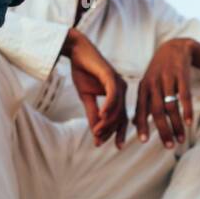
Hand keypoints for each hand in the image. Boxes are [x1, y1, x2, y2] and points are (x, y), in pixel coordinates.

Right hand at [63, 28, 127, 147]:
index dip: (117, 133)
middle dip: (110, 130)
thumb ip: (92, 114)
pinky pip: (112, 95)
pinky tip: (101, 116)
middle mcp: (122, 89)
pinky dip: (108, 106)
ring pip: (117, 108)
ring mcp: (118, 83)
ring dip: (107, 121)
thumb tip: (95, 132)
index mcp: (118, 95)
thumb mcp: (86, 97)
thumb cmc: (83, 72)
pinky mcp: (111, 76)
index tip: (113, 146)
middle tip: (98, 140)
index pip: (121, 118)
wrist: (77, 52)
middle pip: (120, 116)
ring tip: (96, 131)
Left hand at [134, 38, 199, 147]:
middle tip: (168, 146)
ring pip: (171, 106)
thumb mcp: (147, 84)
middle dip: (162, 130)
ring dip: (176, 125)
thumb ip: (143, 104)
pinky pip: (184, 95)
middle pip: (156, 111)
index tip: (144, 141)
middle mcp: (153, 83)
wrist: (175, 46)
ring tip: (180, 139)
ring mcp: (168, 78)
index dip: (142, 125)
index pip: (140, 109)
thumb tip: (135, 125)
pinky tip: (189, 123)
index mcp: (143, 87)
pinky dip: (186, 110)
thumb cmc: (159, 71)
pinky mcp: (182, 74)